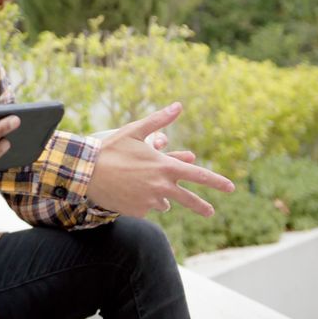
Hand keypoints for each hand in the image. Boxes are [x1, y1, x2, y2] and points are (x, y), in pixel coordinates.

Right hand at [85, 102, 234, 217]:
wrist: (86, 172)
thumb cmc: (111, 149)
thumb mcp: (135, 131)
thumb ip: (159, 121)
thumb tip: (179, 106)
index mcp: (165, 167)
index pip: (198, 175)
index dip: (217, 181)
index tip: (230, 188)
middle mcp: (162, 187)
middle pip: (189, 200)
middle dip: (201, 206)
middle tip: (210, 212)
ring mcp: (150, 201)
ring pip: (163, 203)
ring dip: (160, 197)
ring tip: (141, 186)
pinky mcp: (137, 211)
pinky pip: (145, 208)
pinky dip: (141, 201)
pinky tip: (127, 192)